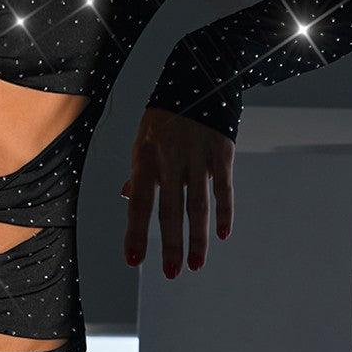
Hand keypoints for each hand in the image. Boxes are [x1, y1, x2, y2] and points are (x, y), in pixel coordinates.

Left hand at [120, 106, 234, 276]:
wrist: (199, 78)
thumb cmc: (166, 117)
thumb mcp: (143, 138)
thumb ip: (139, 172)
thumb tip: (127, 197)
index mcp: (145, 158)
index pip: (139, 203)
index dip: (136, 233)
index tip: (135, 260)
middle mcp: (170, 160)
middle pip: (170, 210)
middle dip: (170, 245)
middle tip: (171, 273)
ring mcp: (197, 157)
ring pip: (198, 205)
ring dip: (197, 238)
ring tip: (195, 264)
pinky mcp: (221, 153)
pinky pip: (223, 188)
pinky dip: (224, 213)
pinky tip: (222, 235)